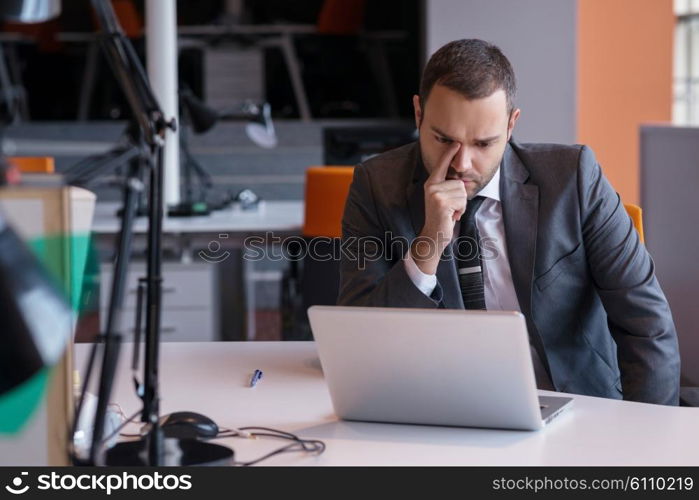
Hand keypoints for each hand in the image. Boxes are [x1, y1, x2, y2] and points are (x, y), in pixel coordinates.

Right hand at [410, 142, 466, 274]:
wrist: (433, 235)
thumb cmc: (442, 217)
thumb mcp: (444, 200)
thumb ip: (449, 188)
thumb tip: (460, 180)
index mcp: (431, 184)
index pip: (441, 165)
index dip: (449, 154)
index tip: (457, 143)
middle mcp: (431, 186)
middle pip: (459, 183)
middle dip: (460, 198)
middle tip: (451, 208)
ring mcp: (435, 194)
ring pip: (462, 192)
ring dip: (461, 205)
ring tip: (451, 212)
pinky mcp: (441, 202)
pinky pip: (462, 201)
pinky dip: (460, 210)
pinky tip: (451, 216)